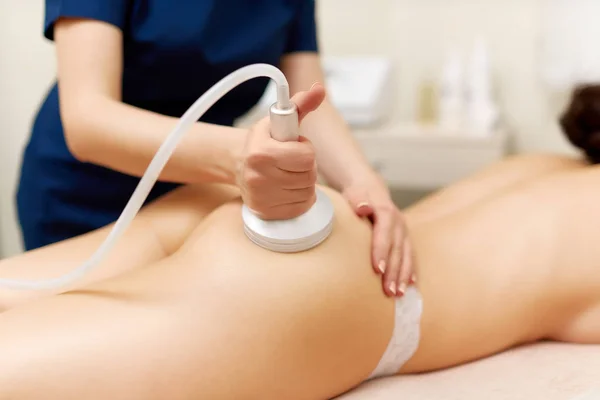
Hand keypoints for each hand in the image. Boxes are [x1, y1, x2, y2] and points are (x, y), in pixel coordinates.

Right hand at [237, 84, 325, 219]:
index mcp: (261, 152)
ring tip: (289, 173)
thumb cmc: (264, 141)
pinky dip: (300, 198)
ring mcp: (261, 198)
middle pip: (309, 176)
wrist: (239, 164)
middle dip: (306, 167)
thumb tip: (319, 89)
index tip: (295, 146)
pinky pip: (301, 207)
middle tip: (293, 162)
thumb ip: (300, 105)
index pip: (307, 157)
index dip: (305, 150)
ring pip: (307, 192)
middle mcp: (258, 177)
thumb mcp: (279, 120)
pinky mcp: (266, 212)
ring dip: (304, 183)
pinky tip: (288, 188)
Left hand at [343, 172, 415, 296]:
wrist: (370, 188)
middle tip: (388, 291)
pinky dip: (410, 271)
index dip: (381, 251)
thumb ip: (358, 200)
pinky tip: (410, 285)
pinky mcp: (405, 238)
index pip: (384, 234)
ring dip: (403, 275)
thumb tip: (363, 208)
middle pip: (397, 249)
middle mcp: (398, 223)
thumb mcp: (355, 193)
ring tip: (399, 294)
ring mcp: (404, 231)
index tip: (377, 270)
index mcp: (386, 212)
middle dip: (393, 271)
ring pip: (406, 255)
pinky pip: (410, 256)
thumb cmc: (358, 194)